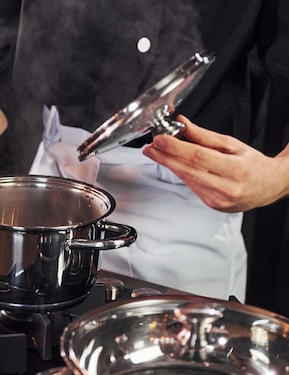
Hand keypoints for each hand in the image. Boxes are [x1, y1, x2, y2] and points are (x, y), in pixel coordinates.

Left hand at [142, 115, 288, 211]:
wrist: (269, 186)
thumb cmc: (253, 165)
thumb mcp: (232, 144)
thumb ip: (204, 136)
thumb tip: (183, 124)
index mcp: (235, 170)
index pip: (198, 157)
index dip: (175, 148)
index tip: (160, 140)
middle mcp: (226, 188)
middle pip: (188, 170)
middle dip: (165, 157)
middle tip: (150, 148)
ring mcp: (218, 200)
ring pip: (187, 179)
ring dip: (170, 165)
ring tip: (158, 153)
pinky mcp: (212, 205)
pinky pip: (191, 187)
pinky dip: (182, 175)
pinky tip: (175, 166)